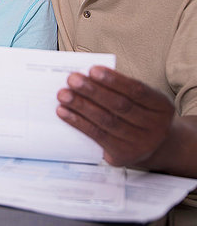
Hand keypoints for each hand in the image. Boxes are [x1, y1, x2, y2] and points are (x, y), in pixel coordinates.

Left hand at [56, 66, 174, 167]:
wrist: (154, 147)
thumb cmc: (139, 114)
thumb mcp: (141, 100)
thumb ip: (119, 89)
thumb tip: (85, 76)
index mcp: (161, 106)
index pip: (137, 90)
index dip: (114, 80)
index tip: (92, 70)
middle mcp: (155, 127)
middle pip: (120, 106)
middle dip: (93, 91)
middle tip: (72, 79)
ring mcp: (140, 144)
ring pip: (106, 121)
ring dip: (81, 106)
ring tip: (63, 94)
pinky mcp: (122, 156)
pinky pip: (97, 136)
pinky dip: (78, 122)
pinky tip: (64, 112)